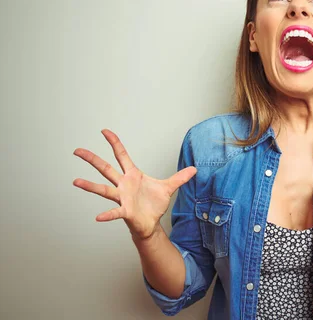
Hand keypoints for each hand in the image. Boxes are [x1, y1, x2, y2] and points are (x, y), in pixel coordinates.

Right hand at [73, 129, 196, 240]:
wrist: (152, 223)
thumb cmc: (154, 205)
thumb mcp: (169, 187)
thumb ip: (180, 177)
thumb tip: (194, 169)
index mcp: (133, 175)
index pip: (121, 155)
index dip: (114, 142)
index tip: (104, 131)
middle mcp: (124, 185)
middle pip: (106, 168)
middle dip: (92, 159)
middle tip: (77, 150)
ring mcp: (122, 198)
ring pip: (104, 189)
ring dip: (90, 186)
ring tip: (76, 181)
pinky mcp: (126, 212)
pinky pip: (115, 212)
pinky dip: (107, 214)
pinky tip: (98, 217)